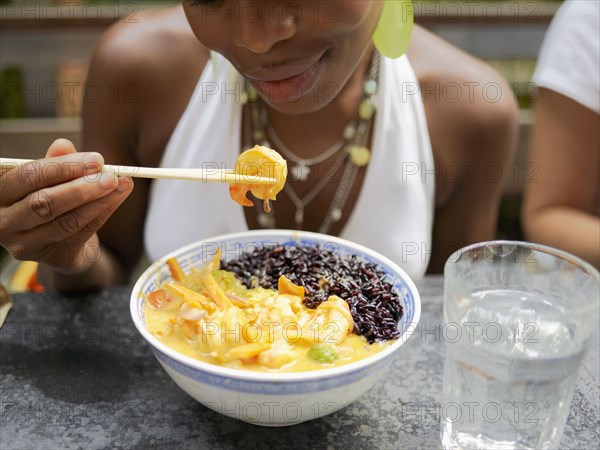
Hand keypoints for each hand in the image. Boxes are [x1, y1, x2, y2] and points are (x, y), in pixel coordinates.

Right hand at [0, 139, 133, 273]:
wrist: (60, 239)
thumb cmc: (49, 198)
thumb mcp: (47, 178)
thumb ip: (54, 162)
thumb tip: (63, 145)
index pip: (27, 178)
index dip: (62, 167)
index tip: (95, 159)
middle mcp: (5, 223)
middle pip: (44, 203)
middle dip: (82, 187)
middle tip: (110, 174)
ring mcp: (26, 245)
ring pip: (67, 221)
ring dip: (99, 200)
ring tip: (121, 183)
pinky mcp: (52, 257)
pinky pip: (83, 232)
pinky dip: (104, 211)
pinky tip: (118, 196)